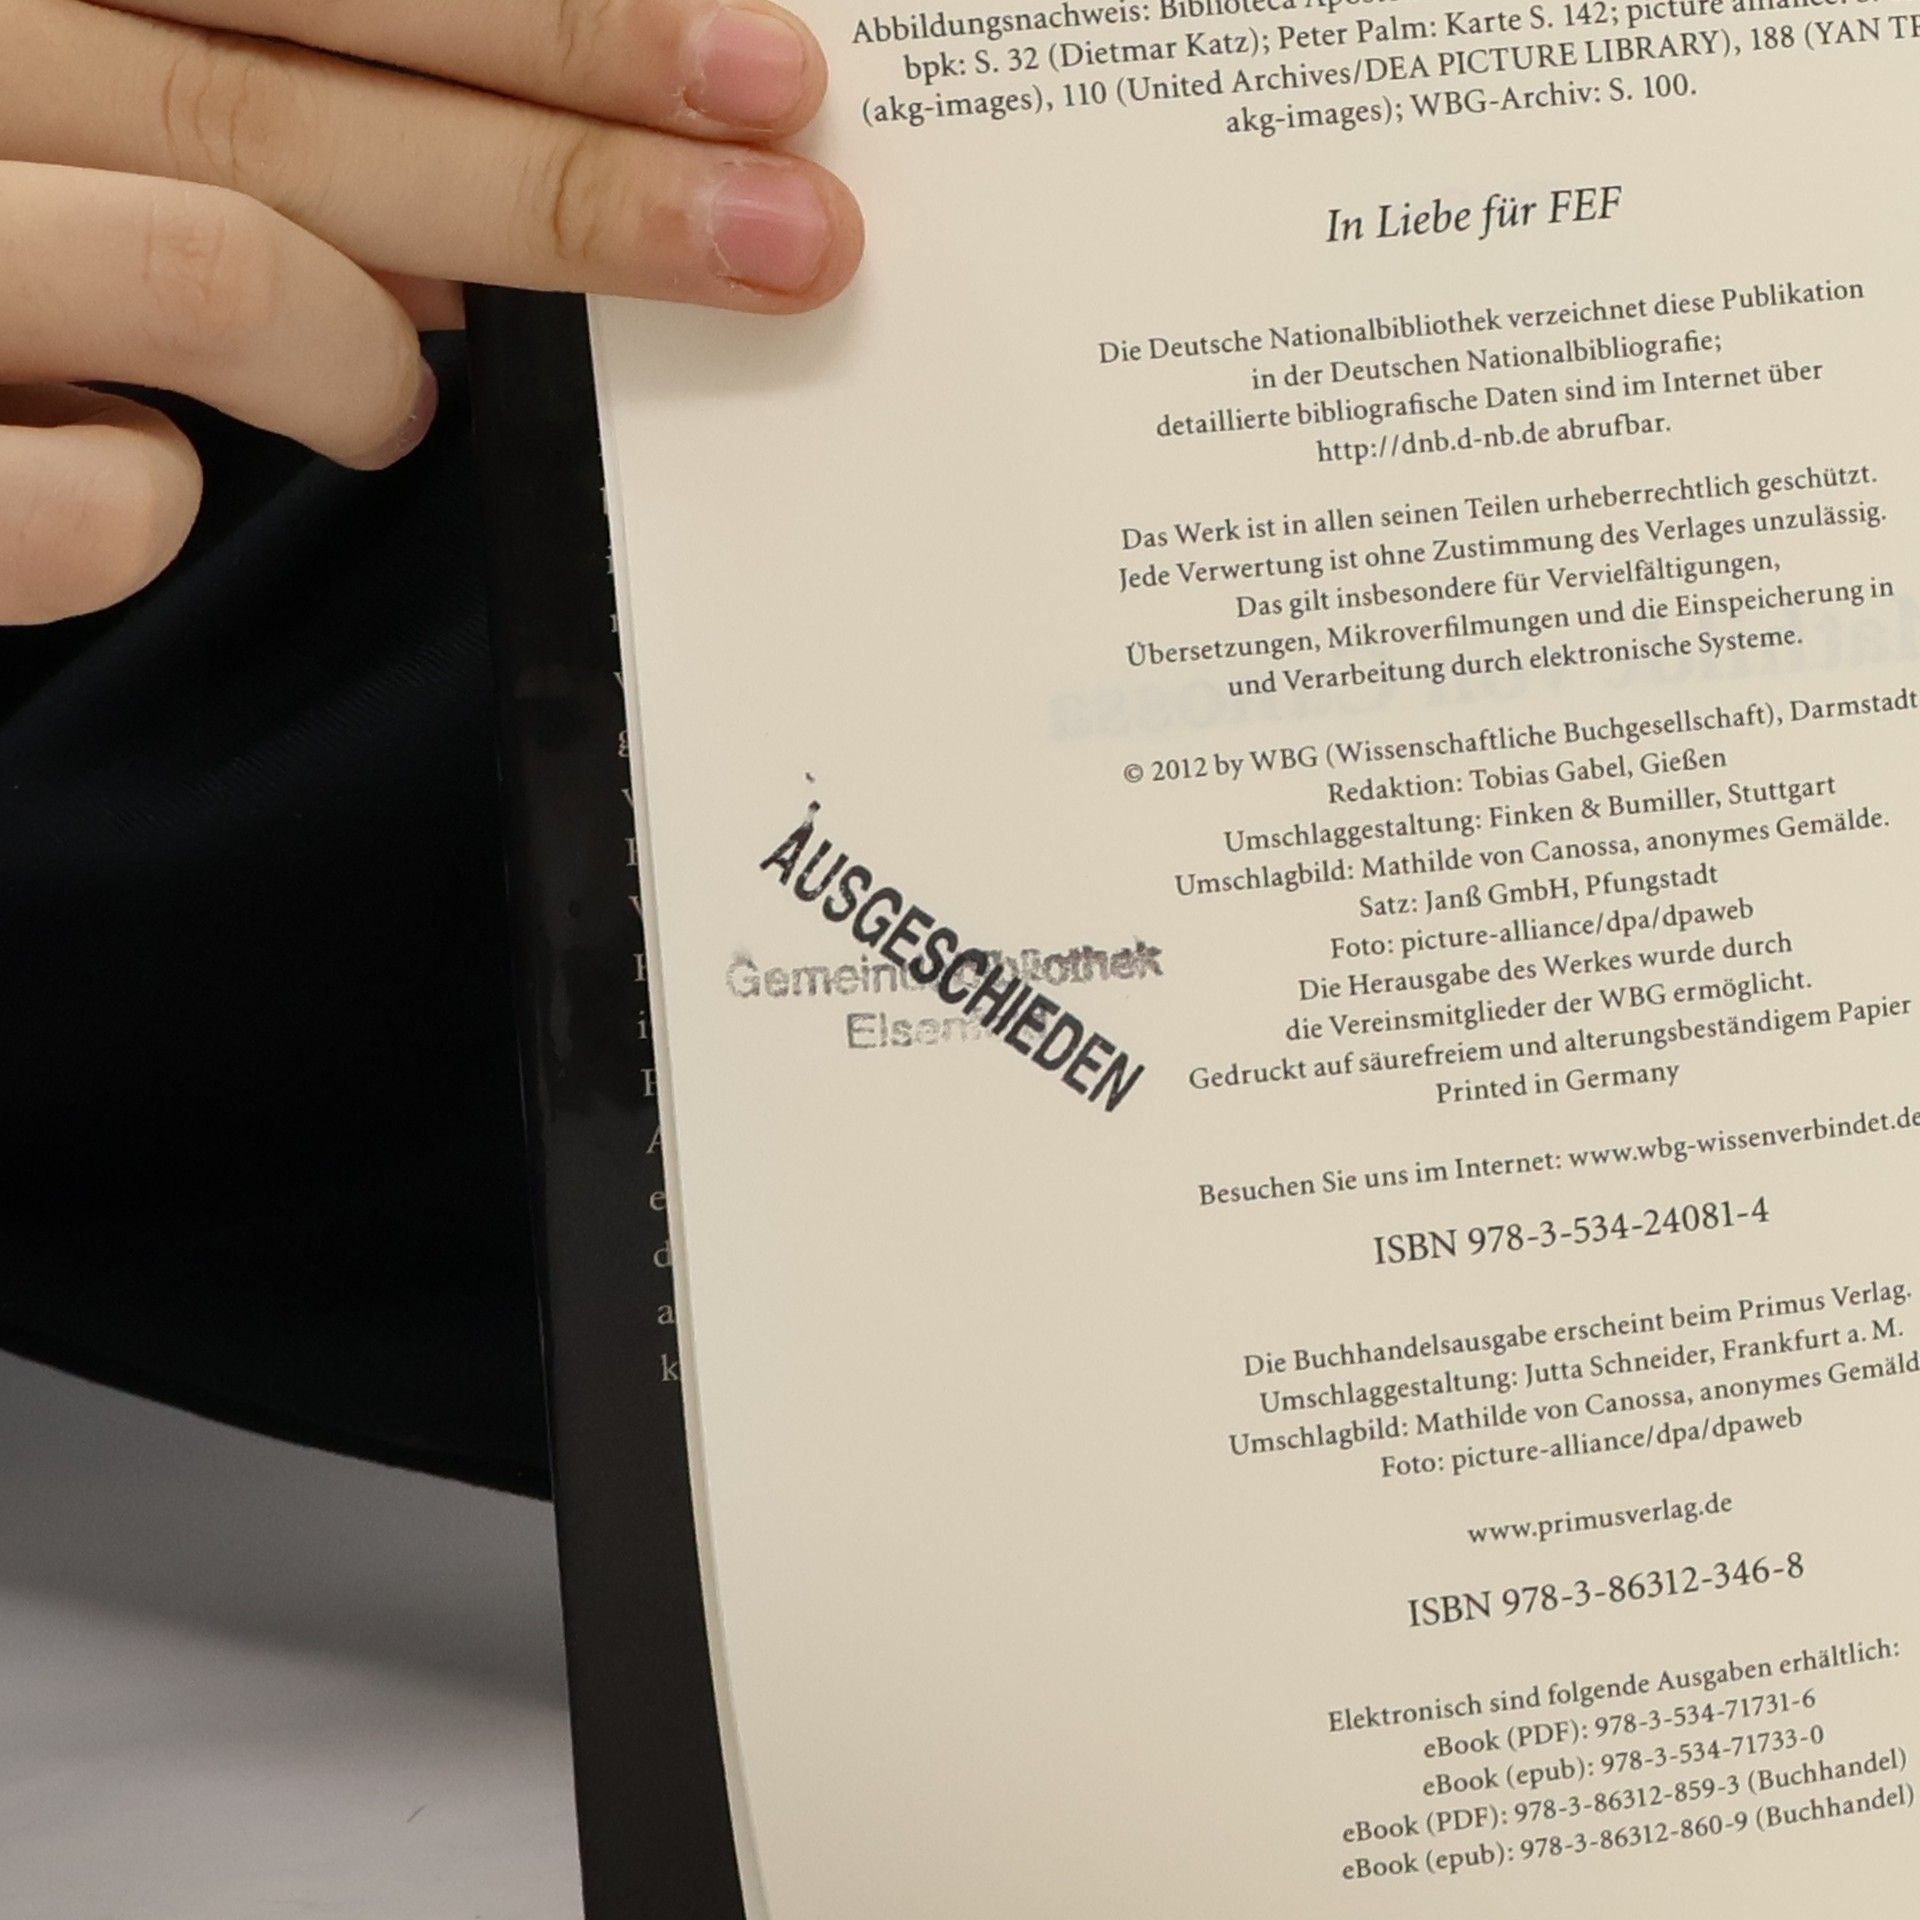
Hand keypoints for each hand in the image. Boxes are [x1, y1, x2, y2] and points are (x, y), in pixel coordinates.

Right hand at [0, 0, 862, 622]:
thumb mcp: (49, 77)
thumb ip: (213, 92)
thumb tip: (452, 221)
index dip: (564, 15)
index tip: (764, 68)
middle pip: (308, 99)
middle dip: (584, 185)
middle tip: (792, 237)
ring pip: (231, 271)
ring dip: (373, 362)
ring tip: (401, 407)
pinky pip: (109, 501)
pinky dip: (171, 503)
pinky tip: (151, 477)